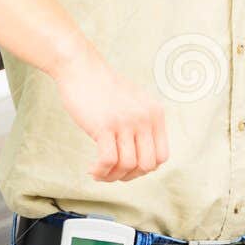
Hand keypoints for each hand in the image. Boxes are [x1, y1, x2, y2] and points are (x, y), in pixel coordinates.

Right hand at [51, 47, 170, 181]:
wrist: (81, 68)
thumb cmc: (104, 88)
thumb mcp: (134, 102)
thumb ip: (143, 124)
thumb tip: (143, 160)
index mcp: (155, 113)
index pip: (162, 156)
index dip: (145, 169)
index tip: (127, 168)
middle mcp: (145, 118)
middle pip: (147, 165)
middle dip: (129, 176)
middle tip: (112, 173)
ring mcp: (126, 122)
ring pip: (127, 166)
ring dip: (111, 176)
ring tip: (99, 172)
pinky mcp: (105, 125)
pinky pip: (108, 161)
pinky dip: (100, 171)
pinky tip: (92, 169)